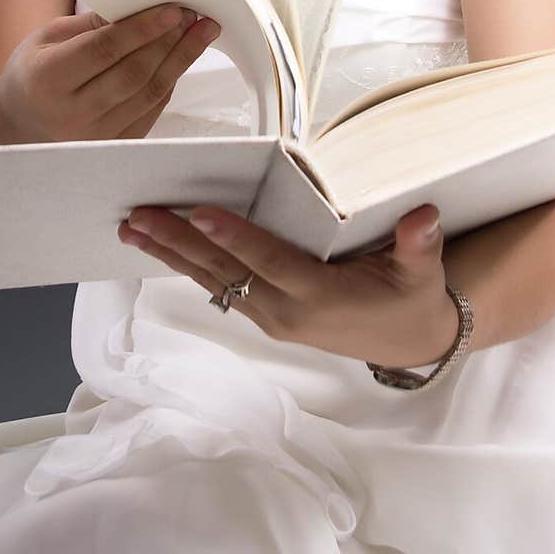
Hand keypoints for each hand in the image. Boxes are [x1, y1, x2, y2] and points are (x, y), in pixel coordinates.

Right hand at [0, 3, 220, 143]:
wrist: (20, 127)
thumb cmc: (34, 73)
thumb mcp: (46, 39)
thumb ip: (90, 25)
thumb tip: (138, 4)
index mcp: (47, 80)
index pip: (103, 51)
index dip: (142, 29)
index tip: (173, 9)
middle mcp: (72, 114)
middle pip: (133, 74)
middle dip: (169, 40)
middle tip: (193, 14)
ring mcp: (95, 136)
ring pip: (149, 94)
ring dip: (181, 59)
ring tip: (202, 31)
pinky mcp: (115, 145)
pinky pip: (152, 110)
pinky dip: (171, 80)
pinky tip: (184, 56)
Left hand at [117, 201, 459, 367]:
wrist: (408, 340)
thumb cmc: (412, 297)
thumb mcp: (423, 272)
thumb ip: (419, 244)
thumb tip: (423, 216)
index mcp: (319, 295)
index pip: (269, 261)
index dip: (234, 237)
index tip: (199, 213)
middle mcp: (286, 310)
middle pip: (224, 272)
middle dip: (178, 243)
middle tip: (139, 216)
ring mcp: (271, 316)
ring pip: (213, 280)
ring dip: (170, 255)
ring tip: (131, 229)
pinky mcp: (266, 315)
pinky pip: (220, 286)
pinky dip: (189, 265)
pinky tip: (161, 248)